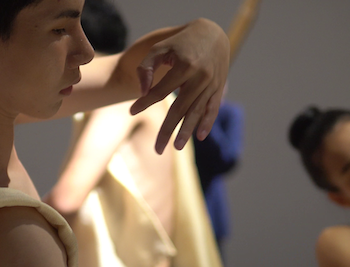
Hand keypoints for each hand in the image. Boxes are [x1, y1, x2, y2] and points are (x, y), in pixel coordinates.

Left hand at [129, 19, 229, 152]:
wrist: (212, 34)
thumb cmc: (180, 42)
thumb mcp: (160, 47)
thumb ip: (147, 68)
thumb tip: (142, 92)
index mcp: (185, 66)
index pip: (161, 91)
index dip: (145, 102)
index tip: (131, 111)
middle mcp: (200, 77)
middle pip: (180, 109)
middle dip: (168, 130)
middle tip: (157, 149)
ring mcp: (212, 84)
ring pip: (196, 112)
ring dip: (187, 131)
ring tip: (176, 147)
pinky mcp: (219, 88)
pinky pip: (212, 109)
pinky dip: (207, 123)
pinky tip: (200, 136)